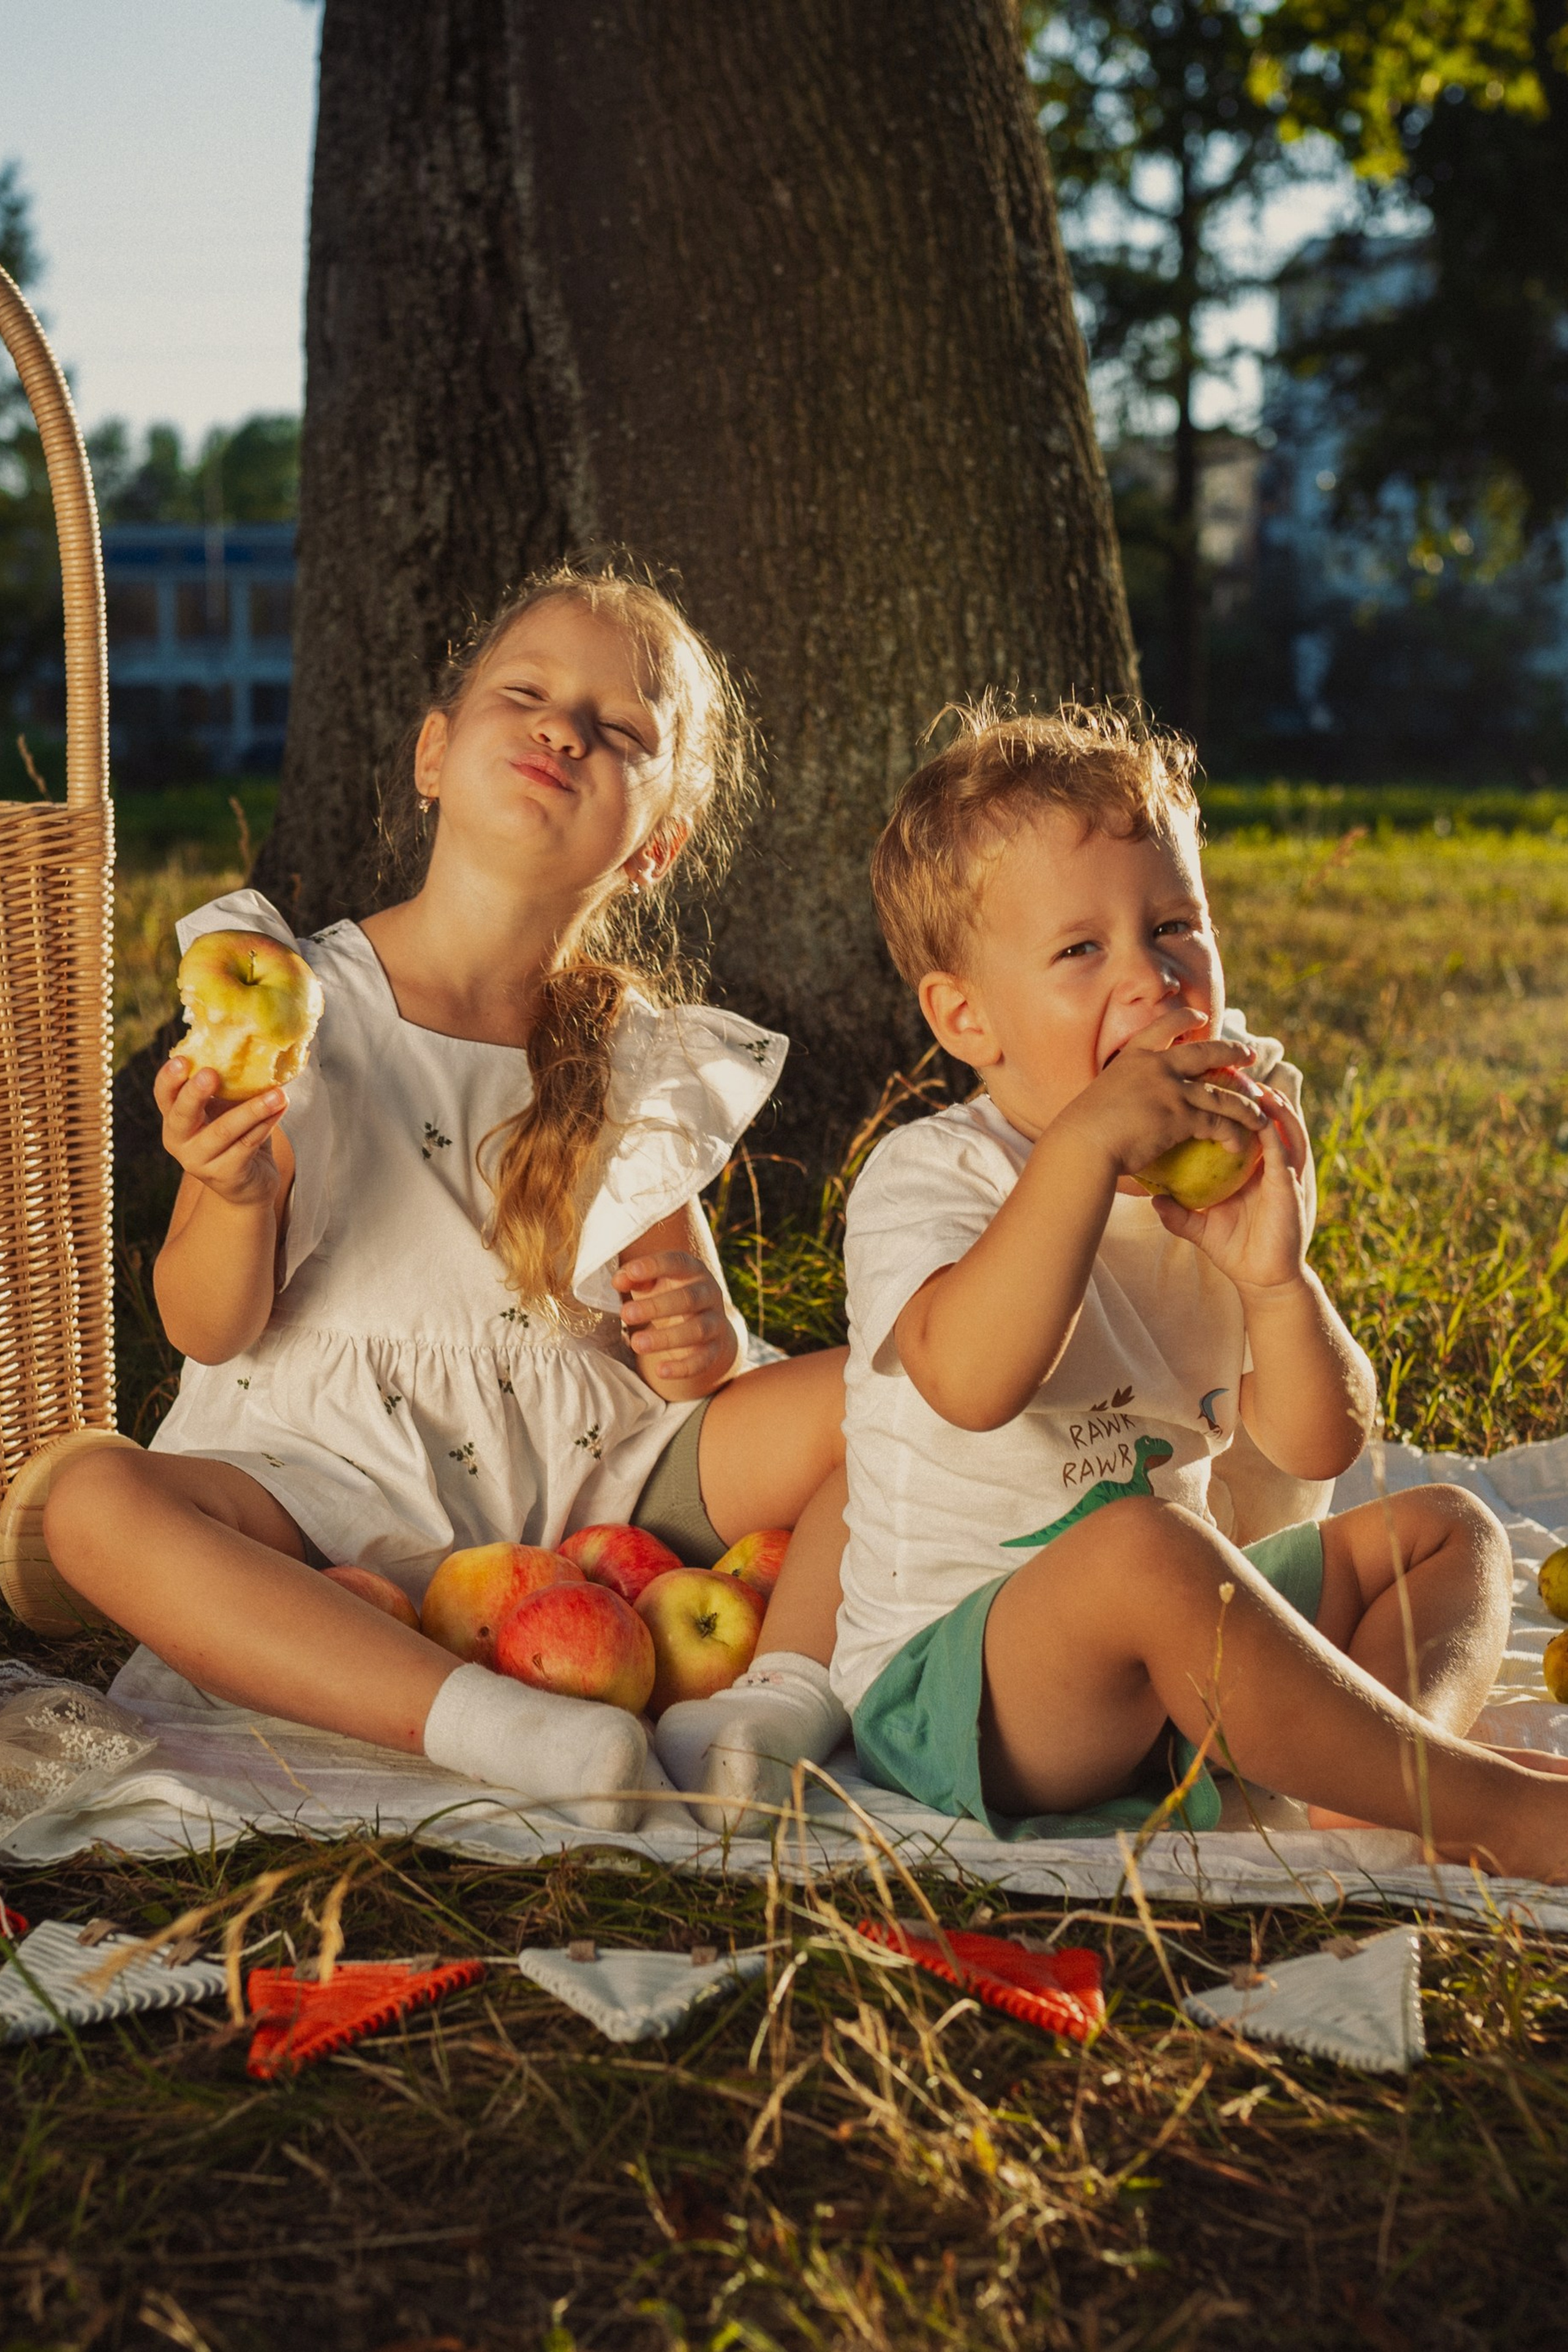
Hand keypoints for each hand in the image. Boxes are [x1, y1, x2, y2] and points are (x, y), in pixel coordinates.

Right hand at [155, 1055, 284, 1209]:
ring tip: (277, 1093)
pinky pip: (246, 1145)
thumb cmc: (235, 1137)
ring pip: (223, 1130)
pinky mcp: (225, 1176)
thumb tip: (248, 1045)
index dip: (168, 1078)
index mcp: (174, 1119)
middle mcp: (179, 1141)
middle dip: (195, 1093)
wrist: (249, 1185)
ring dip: (252, 1109)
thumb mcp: (224, 1110)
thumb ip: (226, 1087)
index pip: (164, 1096)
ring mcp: (199, 1161)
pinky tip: (281, 1108)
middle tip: (211, 1074)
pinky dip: (266, 1124)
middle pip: (182, 1115)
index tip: (181, 1059)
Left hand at [612, 1250, 737, 1389]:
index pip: (677, 1263)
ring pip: (696, 1329)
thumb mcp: (652, 1283)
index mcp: (692, 1270)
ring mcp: (715, 1321)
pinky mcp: (714, 1349)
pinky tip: (660, 1371)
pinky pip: (702, 1360)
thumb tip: (619, 1280)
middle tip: (625, 1314)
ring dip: (666, 1338)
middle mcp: (709, 1293)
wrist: (706, 1324)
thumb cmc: (669, 1295)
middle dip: (656, 1307)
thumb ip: (634, 1278)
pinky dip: (683, 1367)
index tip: (631, 1272)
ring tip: (636, 1343)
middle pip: (688, 1298)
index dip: (655, 1266)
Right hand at [1054, 1002, 1267, 1179]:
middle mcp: (1157, 1066)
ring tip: (1261, 1117)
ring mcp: (1171, 1089)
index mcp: (1134, 1056)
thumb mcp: (1102, 1095)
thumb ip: (1123, 1092)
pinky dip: (1233, 1134)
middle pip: (1207, 1052)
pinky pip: (1217, 1123)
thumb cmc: (1083, 1129)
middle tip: (1251, 1056)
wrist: (1083, 1144)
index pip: (1163, 1026)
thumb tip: (1129, 1107)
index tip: (1202, 1017)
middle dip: (1234, 1053)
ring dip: (1246, 1107)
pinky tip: (1239, 1144)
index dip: (1185, 1019)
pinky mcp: (1181, 1117)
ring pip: (1221, 1094)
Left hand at [1150, 1084, 1311, 1292]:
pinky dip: (1277, 1133)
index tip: (1212, 1082)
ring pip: (1284, 1127)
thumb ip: (1179, 1211)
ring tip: (1254, 1085)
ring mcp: (1286, 1173)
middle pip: (1268, 1118)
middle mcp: (1273, 1164)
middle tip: (1234, 1070)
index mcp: (1255, 1167)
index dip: (1235, 1103)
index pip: (1247, 1126)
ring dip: (1272, 1105)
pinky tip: (1265, 1118)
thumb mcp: (1201, 1225)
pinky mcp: (1290, 1186)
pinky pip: (1285, 1152)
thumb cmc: (1235, 1249)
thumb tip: (1152, 1196)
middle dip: (1255, 1093)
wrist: (1263, 1279)